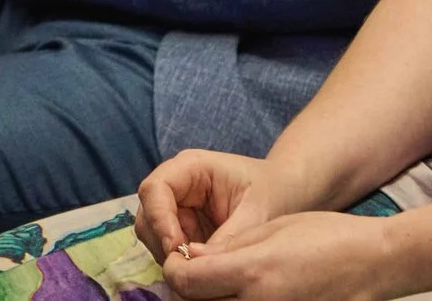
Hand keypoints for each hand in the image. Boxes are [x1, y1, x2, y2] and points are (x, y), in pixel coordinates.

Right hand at [138, 151, 277, 262]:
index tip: (176, 248)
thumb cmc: (273, 192)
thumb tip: (197, 263)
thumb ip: (227, 238)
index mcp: (192, 167)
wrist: (284, 193)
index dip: (159, 219)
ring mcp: (177, 207)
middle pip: (147, 214)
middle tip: (189, 265)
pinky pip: (168, 248)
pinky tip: (203, 265)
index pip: (155, 189)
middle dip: (162, 242)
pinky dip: (180, 260)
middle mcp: (177, 184)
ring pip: (153, 235)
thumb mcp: (257, 214)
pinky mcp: (182, 227)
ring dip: (169, 254)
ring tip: (202, 265)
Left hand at [162, 211, 396, 300]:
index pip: (185, 282)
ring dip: (209, 299)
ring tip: (220, 281)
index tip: (180, 256)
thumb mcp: (273, 228)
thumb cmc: (328, 237)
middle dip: (189, 287)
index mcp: (253, 272)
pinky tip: (243, 293)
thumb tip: (191, 258)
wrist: (373, 264)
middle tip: (199, 269)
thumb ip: (229, 247)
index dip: (175, 267)